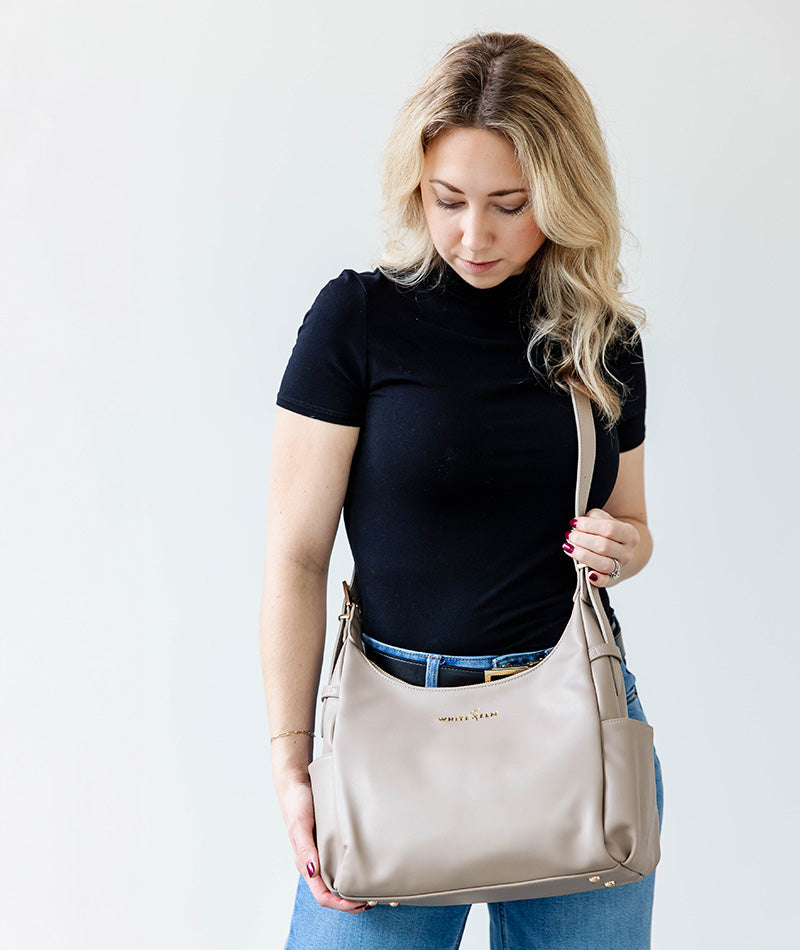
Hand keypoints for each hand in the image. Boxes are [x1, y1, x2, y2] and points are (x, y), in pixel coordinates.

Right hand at [276, 774, 371, 913]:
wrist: (297, 783)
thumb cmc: (296, 803)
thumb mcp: (300, 825)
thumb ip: (305, 848)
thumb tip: (312, 871)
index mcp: (305, 863)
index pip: (323, 896)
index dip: (341, 905)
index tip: (360, 904)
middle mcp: (315, 862)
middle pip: (332, 893)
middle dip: (351, 902)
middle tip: (373, 900)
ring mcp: (323, 853)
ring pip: (337, 880)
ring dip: (353, 889)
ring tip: (372, 889)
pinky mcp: (330, 842)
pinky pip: (341, 863)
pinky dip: (353, 872)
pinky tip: (366, 868)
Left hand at [561, 508, 639, 586]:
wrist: (620, 550)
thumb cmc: (608, 533)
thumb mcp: (604, 519)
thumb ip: (594, 518)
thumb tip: (577, 524)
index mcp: (629, 534)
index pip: (609, 528)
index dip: (588, 526)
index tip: (574, 523)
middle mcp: (627, 552)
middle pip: (604, 546)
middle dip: (582, 540)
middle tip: (570, 535)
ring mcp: (621, 567)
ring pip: (603, 564)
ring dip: (583, 555)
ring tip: (569, 548)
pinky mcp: (612, 579)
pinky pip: (606, 581)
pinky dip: (597, 579)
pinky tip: (588, 574)